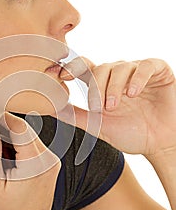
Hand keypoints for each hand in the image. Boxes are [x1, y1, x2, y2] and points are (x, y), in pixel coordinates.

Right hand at [0, 113, 60, 209]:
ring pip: (30, 136)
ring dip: (13, 136)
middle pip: (27, 130)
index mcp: (35, 163)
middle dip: (7, 127)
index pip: (20, 128)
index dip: (2, 118)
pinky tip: (7, 155)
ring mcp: (53, 162)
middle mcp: (49, 159)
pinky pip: (34, 146)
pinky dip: (20, 145)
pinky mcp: (52, 166)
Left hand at [60, 57, 175, 156]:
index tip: (60, 76)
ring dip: (114, 86)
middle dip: (96, 87)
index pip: (84, 68)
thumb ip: (77, 116)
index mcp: (103, 83)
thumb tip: (50, 109)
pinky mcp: (159, 71)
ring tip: (113, 106)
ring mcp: (138, 71)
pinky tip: (133, 93)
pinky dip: (137, 78)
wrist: (160, 144)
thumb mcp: (99, 126)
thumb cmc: (131, 134)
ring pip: (120, 67)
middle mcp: (119, 74)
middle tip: (98, 107)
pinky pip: (146, 65)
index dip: (70, 68)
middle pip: (101, 68)